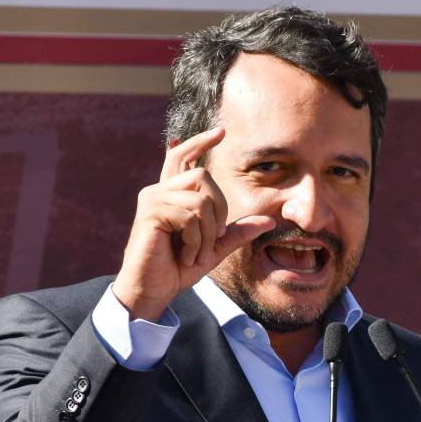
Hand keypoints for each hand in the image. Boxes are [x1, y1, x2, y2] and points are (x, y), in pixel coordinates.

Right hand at [112, 128, 274, 320]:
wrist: (152, 290)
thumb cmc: (178, 268)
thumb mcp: (214, 248)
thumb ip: (237, 231)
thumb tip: (269, 221)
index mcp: (172, 194)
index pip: (183, 156)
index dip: (201, 141)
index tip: (222, 131)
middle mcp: (159, 190)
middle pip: (203, 175)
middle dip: (218, 210)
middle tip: (212, 239)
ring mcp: (152, 199)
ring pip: (201, 199)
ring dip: (208, 233)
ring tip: (197, 253)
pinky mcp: (151, 212)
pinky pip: (191, 217)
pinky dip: (197, 242)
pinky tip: (187, 256)